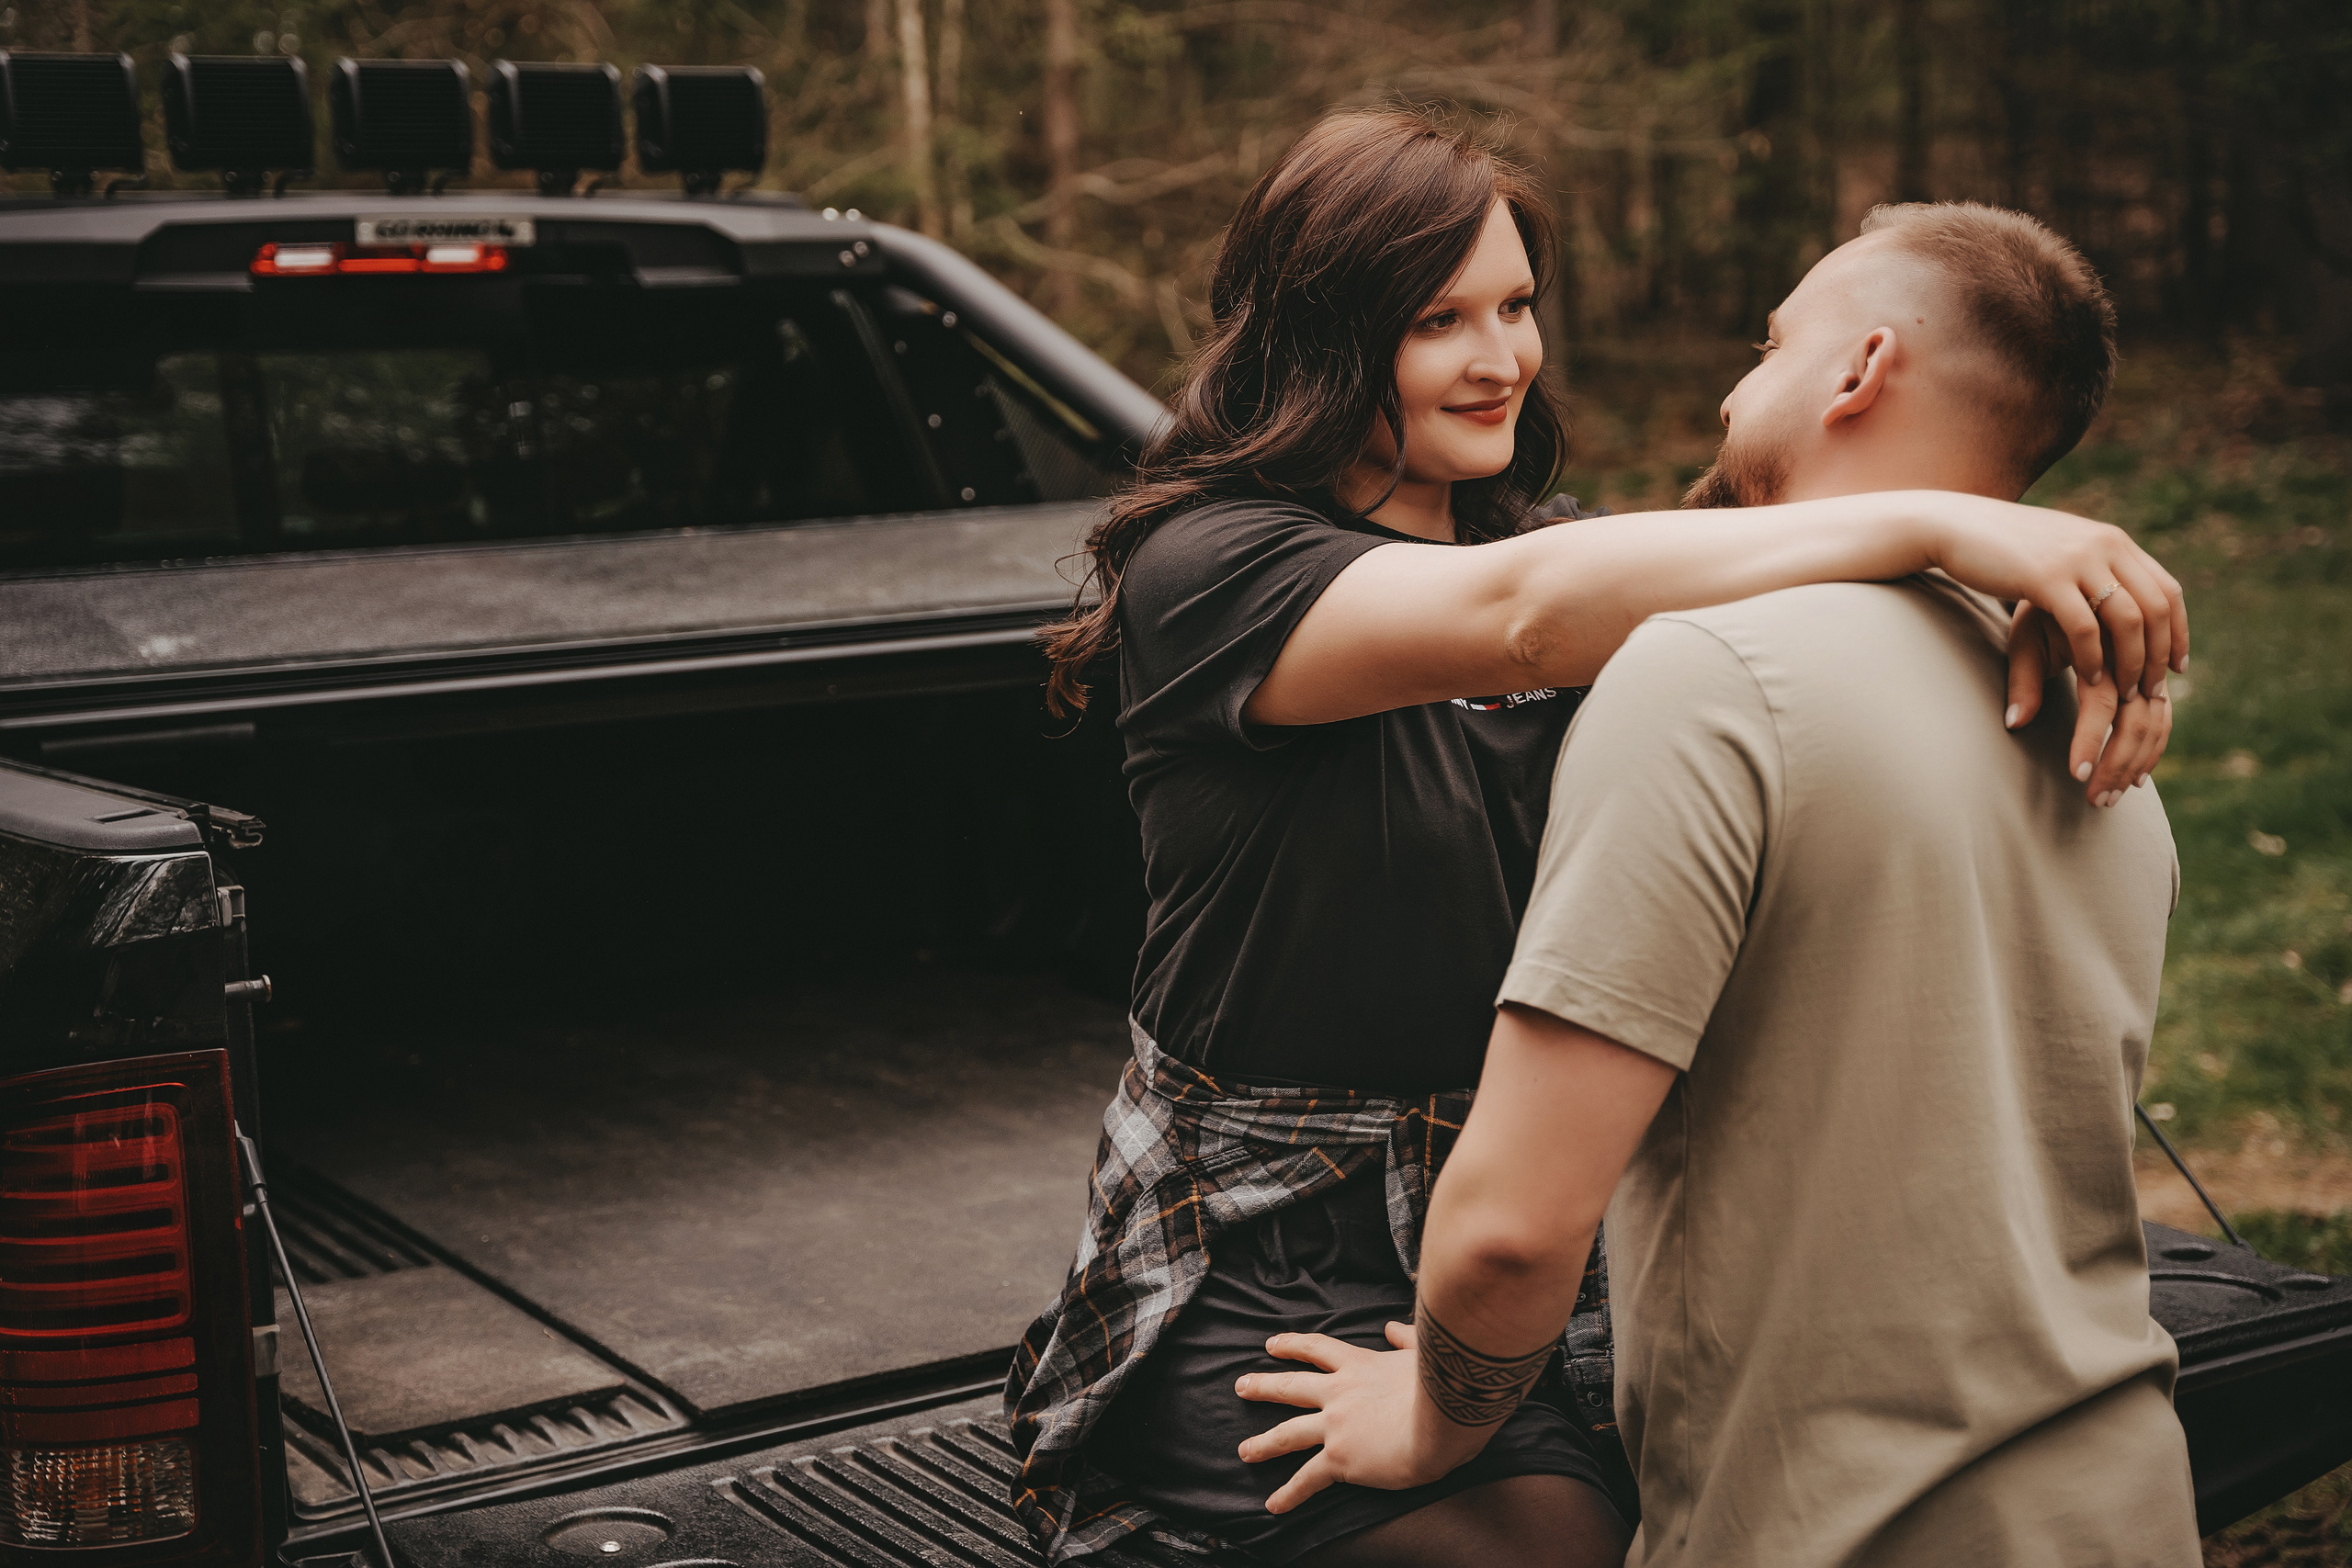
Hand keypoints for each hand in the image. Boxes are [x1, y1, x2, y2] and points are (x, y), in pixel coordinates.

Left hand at [1234, 1323, 1485, 1511]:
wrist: (1443, 1417)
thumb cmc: (1442, 1383)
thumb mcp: (1422, 1351)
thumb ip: (1404, 1337)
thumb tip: (1391, 1326)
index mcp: (1359, 1366)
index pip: (1317, 1349)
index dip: (1292, 1345)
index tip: (1272, 1345)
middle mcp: (1338, 1393)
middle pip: (1291, 1386)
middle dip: (1263, 1386)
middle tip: (1241, 1386)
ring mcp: (1335, 1426)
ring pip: (1288, 1433)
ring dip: (1263, 1443)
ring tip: (1244, 1450)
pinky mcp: (1339, 1458)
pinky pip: (1308, 1478)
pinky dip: (1289, 1493)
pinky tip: (1273, 1504)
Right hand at [1923, 494, 2188, 703]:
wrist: (1955, 526)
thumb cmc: (2003, 547)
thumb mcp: (2059, 552)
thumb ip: (2090, 570)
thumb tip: (2114, 598)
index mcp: (2113, 540)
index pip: (2167, 589)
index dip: (2178, 632)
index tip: (2176, 666)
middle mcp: (2105, 545)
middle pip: (2156, 608)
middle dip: (2158, 655)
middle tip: (2152, 691)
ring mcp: (2077, 559)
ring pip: (2128, 620)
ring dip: (2131, 663)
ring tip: (2124, 693)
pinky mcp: (2046, 578)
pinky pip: (2084, 627)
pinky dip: (2093, 658)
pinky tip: (2089, 678)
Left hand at [2004, 602, 2172, 805]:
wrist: (2075, 575)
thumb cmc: (2040, 612)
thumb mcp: (2025, 638)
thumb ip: (2023, 679)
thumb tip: (2015, 723)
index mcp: (2100, 641)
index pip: (2101, 702)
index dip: (2091, 739)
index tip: (2076, 776)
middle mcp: (2133, 651)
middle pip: (2137, 716)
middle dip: (2118, 763)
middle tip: (2097, 801)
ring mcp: (2149, 661)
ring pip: (2157, 719)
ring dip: (2137, 762)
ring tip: (2110, 797)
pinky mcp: (2156, 670)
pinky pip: (2164, 712)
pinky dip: (2155, 745)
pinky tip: (2139, 776)